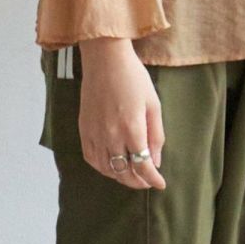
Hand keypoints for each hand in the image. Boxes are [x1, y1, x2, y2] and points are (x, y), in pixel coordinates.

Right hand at [76, 38, 165, 189]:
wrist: (105, 60)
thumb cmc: (133, 78)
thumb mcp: (153, 105)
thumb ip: (155, 136)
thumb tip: (155, 161)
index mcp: (132, 128)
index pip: (143, 166)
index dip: (153, 179)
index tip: (160, 184)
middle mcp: (111, 135)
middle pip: (123, 172)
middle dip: (137, 182)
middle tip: (147, 182)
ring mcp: (95, 133)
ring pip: (106, 168)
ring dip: (120, 177)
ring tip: (131, 175)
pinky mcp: (84, 129)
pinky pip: (91, 157)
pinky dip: (102, 167)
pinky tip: (111, 166)